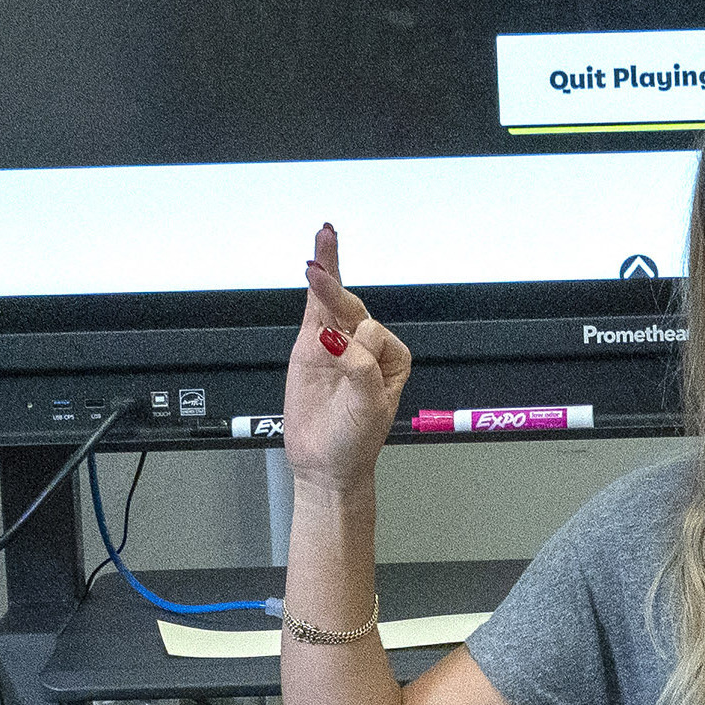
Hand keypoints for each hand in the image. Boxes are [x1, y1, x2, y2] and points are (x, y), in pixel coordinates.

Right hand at [282, 225, 413, 491]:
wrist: (325, 465)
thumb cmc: (355, 442)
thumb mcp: (369, 409)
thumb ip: (360, 370)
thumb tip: (334, 341)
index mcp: (392, 358)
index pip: (375, 334)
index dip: (360, 349)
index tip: (348, 370)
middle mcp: (367, 346)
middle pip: (352, 307)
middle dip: (336, 291)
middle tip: (318, 274)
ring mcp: (338, 342)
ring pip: (334, 298)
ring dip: (329, 268)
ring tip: (323, 240)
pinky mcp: (312, 344)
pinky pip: (314, 306)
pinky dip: (317, 281)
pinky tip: (317, 257)